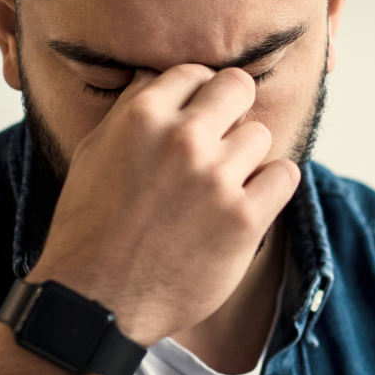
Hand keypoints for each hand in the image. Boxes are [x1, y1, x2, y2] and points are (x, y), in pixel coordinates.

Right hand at [31, 64, 299, 344]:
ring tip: (223, 186)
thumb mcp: (94, 153)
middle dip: (231, 112)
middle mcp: (182, 140)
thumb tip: (155, 75)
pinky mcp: (243, 219)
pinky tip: (248, 202)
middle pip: (238, 88)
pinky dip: (271, 187)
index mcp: (142, 116)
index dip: (198, 95)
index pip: (195, 73)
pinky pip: (285, 175)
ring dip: (247, 157)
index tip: (197, 118)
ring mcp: (216, 179)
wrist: (95, 301)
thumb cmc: (89, 228)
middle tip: (219, 143)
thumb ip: (130, 110)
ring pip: (261, 135)